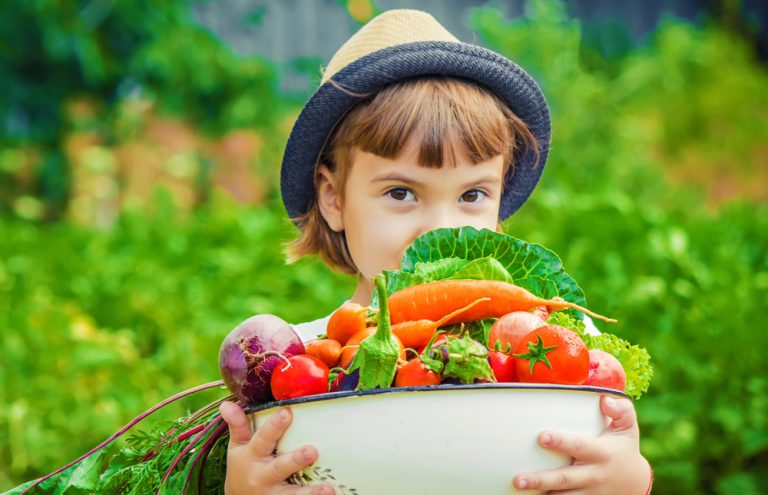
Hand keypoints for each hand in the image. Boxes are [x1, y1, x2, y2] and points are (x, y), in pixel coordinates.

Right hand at [219, 401, 333, 494]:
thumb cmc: (243, 466)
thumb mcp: (238, 447)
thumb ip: (237, 425)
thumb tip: (226, 403)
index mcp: (252, 455)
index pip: (263, 438)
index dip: (274, 426)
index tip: (287, 412)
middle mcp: (263, 475)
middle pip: (279, 467)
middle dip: (295, 460)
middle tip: (312, 450)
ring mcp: (274, 493)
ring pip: (292, 493)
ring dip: (310, 493)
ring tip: (328, 489)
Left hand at [513, 396, 651, 493]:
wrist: (635, 482)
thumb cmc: (624, 448)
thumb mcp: (628, 428)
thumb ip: (621, 410)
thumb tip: (604, 399)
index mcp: (601, 453)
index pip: (579, 446)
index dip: (561, 442)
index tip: (542, 437)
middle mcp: (593, 475)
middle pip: (565, 479)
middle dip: (541, 480)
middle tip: (518, 480)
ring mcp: (589, 492)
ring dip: (542, 494)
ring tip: (520, 489)